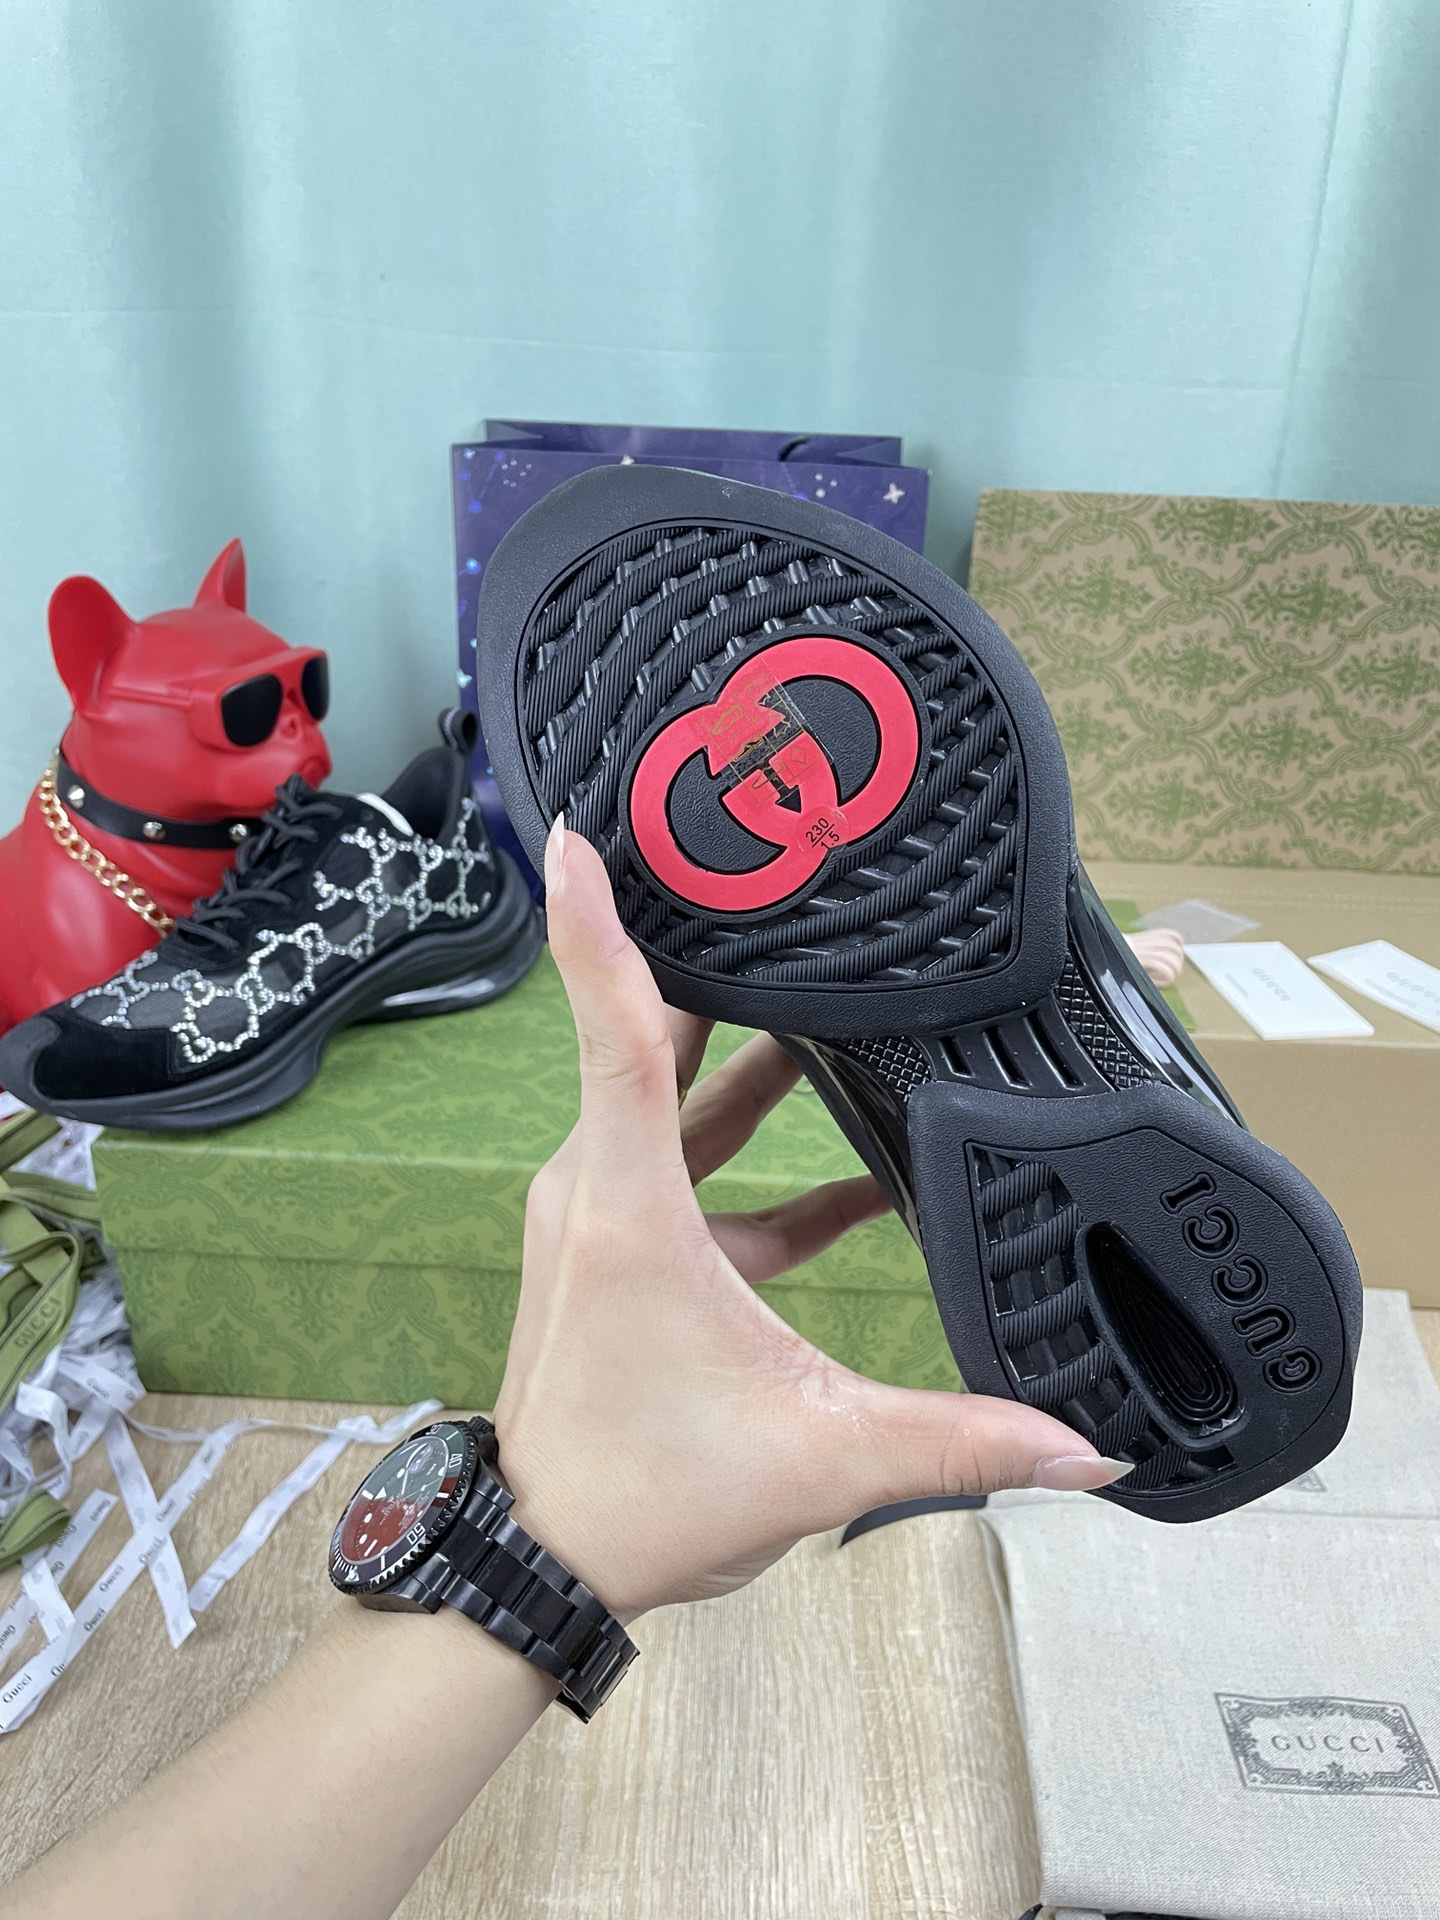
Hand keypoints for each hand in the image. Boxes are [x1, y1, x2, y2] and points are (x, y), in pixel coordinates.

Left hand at [495, 819, 1127, 1618]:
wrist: (542, 1559)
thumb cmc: (643, 1496)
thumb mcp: (818, 1459)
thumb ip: (960, 1441)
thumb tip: (1086, 1450)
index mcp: (631, 1205)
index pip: (620, 1032)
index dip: (600, 927)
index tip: (581, 835)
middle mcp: (601, 1188)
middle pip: (653, 1036)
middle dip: (710, 957)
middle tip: (762, 874)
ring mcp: (605, 1217)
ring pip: (676, 1099)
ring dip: (747, 1053)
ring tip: (826, 992)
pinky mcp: (623, 1250)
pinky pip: (695, 1171)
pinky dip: (760, 1158)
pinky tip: (856, 1169)